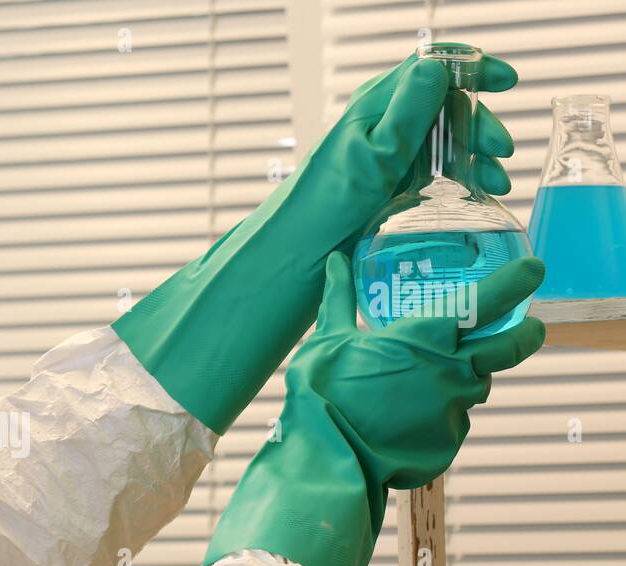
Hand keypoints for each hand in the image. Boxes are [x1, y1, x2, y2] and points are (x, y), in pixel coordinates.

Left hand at [113, 47, 519, 435]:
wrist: (282, 274)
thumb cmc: (314, 221)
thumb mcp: (368, 165)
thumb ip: (402, 118)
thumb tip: (432, 67)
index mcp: (370, 115)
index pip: (426, 69)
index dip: (469, 66)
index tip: (507, 79)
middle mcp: (374, 135)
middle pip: (441, 109)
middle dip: (480, 122)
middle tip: (503, 153)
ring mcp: (377, 168)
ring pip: (440, 145)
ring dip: (474, 156)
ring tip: (496, 184)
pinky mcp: (379, 201)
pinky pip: (428, 178)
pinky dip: (457, 182)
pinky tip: (476, 199)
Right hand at [287, 251, 545, 490]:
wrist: (327, 457)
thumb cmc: (325, 393)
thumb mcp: (329, 339)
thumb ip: (339, 299)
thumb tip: (336, 262)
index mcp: (425, 338)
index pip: (485, 302)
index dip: (515, 283)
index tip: (534, 271)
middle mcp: (451, 371)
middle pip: (509, 347)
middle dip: (527, 333)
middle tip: (531, 327)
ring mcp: (454, 409)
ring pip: (475, 387)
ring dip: (464, 380)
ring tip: (429, 384)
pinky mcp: (448, 442)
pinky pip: (452, 422)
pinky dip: (436, 418)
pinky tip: (405, 421)